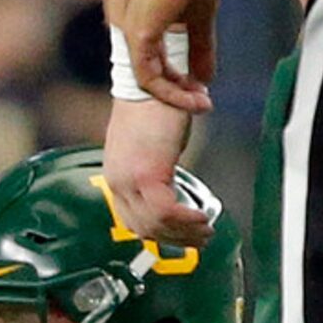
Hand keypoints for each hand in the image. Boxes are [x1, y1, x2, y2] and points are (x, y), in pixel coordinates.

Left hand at [103, 97, 211, 246]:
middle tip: (200, 238)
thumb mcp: (151, 148)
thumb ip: (155, 172)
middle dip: (175, 239)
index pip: (132, 220)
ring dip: (184, 232)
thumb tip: (174, 193)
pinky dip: (186, 220)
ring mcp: (128, 180)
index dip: (160, 234)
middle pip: (143, 228)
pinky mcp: (146, 174)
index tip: (182, 236)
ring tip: (206, 230)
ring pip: (155, 224)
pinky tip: (203, 217)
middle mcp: (117, 181)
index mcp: (116, 176)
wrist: (151, 83)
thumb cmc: (154, 109)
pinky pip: (166, 211)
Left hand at [123, 0, 221, 110]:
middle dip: (179, 94)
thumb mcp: (201, 18)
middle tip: (203, 104)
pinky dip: (169, 90)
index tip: (203, 90)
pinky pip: (148, 77)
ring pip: (149, 81)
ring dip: (176, 97)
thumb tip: (206, 77)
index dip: (180, 82)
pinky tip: (191, 95)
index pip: (160, 64)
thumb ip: (201, 48)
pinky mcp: (139, 36)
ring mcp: (134, 35)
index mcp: (149, 26)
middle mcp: (136, 32)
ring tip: (202, 104)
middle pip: (153, 76)